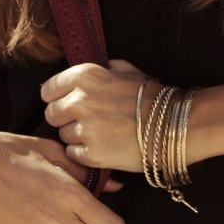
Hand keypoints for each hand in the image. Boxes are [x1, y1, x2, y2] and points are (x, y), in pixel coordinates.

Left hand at [41, 57, 150, 176]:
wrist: (176, 125)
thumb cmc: (152, 97)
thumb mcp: (126, 70)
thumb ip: (99, 70)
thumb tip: (75, 76)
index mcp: (85, 76)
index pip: (48, 89)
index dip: (58, 97)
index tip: (70, 103)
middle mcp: (79, 100)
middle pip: (52, 114)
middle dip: (66, 118)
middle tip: (90, 120)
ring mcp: (85, 128)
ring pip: (63, 135)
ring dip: (78, 136)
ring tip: (104, 133)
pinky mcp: (91, 154)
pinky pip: (73, 154)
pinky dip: (85, 153)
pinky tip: (105, 146)